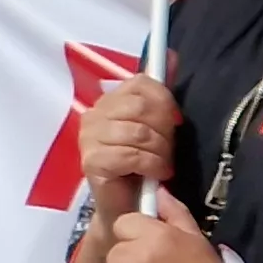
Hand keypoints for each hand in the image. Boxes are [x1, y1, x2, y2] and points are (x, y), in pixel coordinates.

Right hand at [79, 74, 180, 202]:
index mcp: (108, 101)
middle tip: (167, 150)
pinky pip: (131, 155)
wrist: (126, 208)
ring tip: (162, 164)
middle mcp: (93, 116)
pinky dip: (151, 165)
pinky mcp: (92, 162)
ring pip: (138, 133)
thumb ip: (159, 93)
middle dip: (164, 131)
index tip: (174, 122)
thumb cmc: (142, 167)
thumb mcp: (155, 126)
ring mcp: (89, 139)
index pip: (140, 83)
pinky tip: (156, 174)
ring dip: (159, 152)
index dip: (164, 101)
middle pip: (141, 107)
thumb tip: (170, 54)